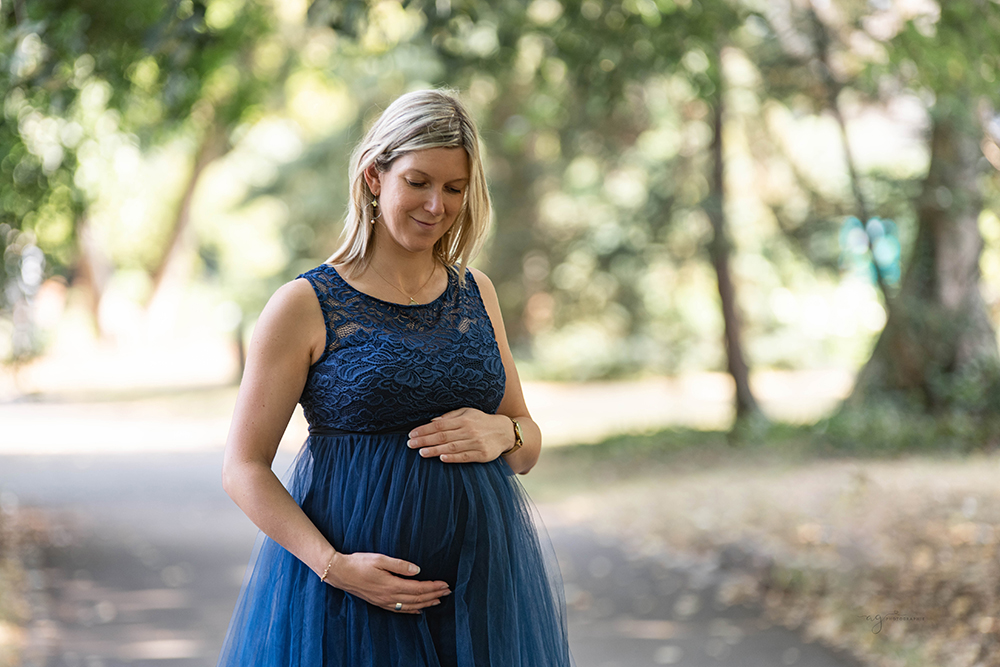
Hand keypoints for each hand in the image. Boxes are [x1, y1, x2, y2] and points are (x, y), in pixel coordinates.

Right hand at [324, 551, 450, 613]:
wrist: (340, 573)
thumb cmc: (359, 562)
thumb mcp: (380, 559)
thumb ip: (400, 565)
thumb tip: (417, 570)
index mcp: (391, 585)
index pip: (418, 588)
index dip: (433, 587)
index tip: (445, 584)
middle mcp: (389, 597)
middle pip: (417, 599)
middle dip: (434, 595)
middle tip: (447, 592)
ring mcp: (384, 602)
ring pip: (410, 606)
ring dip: (426, 603)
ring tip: (438, 600)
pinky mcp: (379, 602)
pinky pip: (399, 610)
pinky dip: (412, 610)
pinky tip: (418, 610)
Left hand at [407, 408, 511, 462]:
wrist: (505, 432)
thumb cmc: (481, 421)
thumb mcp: (467, 413)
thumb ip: (450, 417)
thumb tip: (432, 421)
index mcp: (463, 419)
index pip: (439, 425)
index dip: (424, 430)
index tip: (411, 434)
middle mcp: (469, 430)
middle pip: (443, 436)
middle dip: (425, 440)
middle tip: (410, 444)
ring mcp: (476, 443)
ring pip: (452, 447)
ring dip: (435, 450)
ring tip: (421, 453)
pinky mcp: (482, 455)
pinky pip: (465, 457)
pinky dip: (453, 458)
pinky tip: (442, 458)